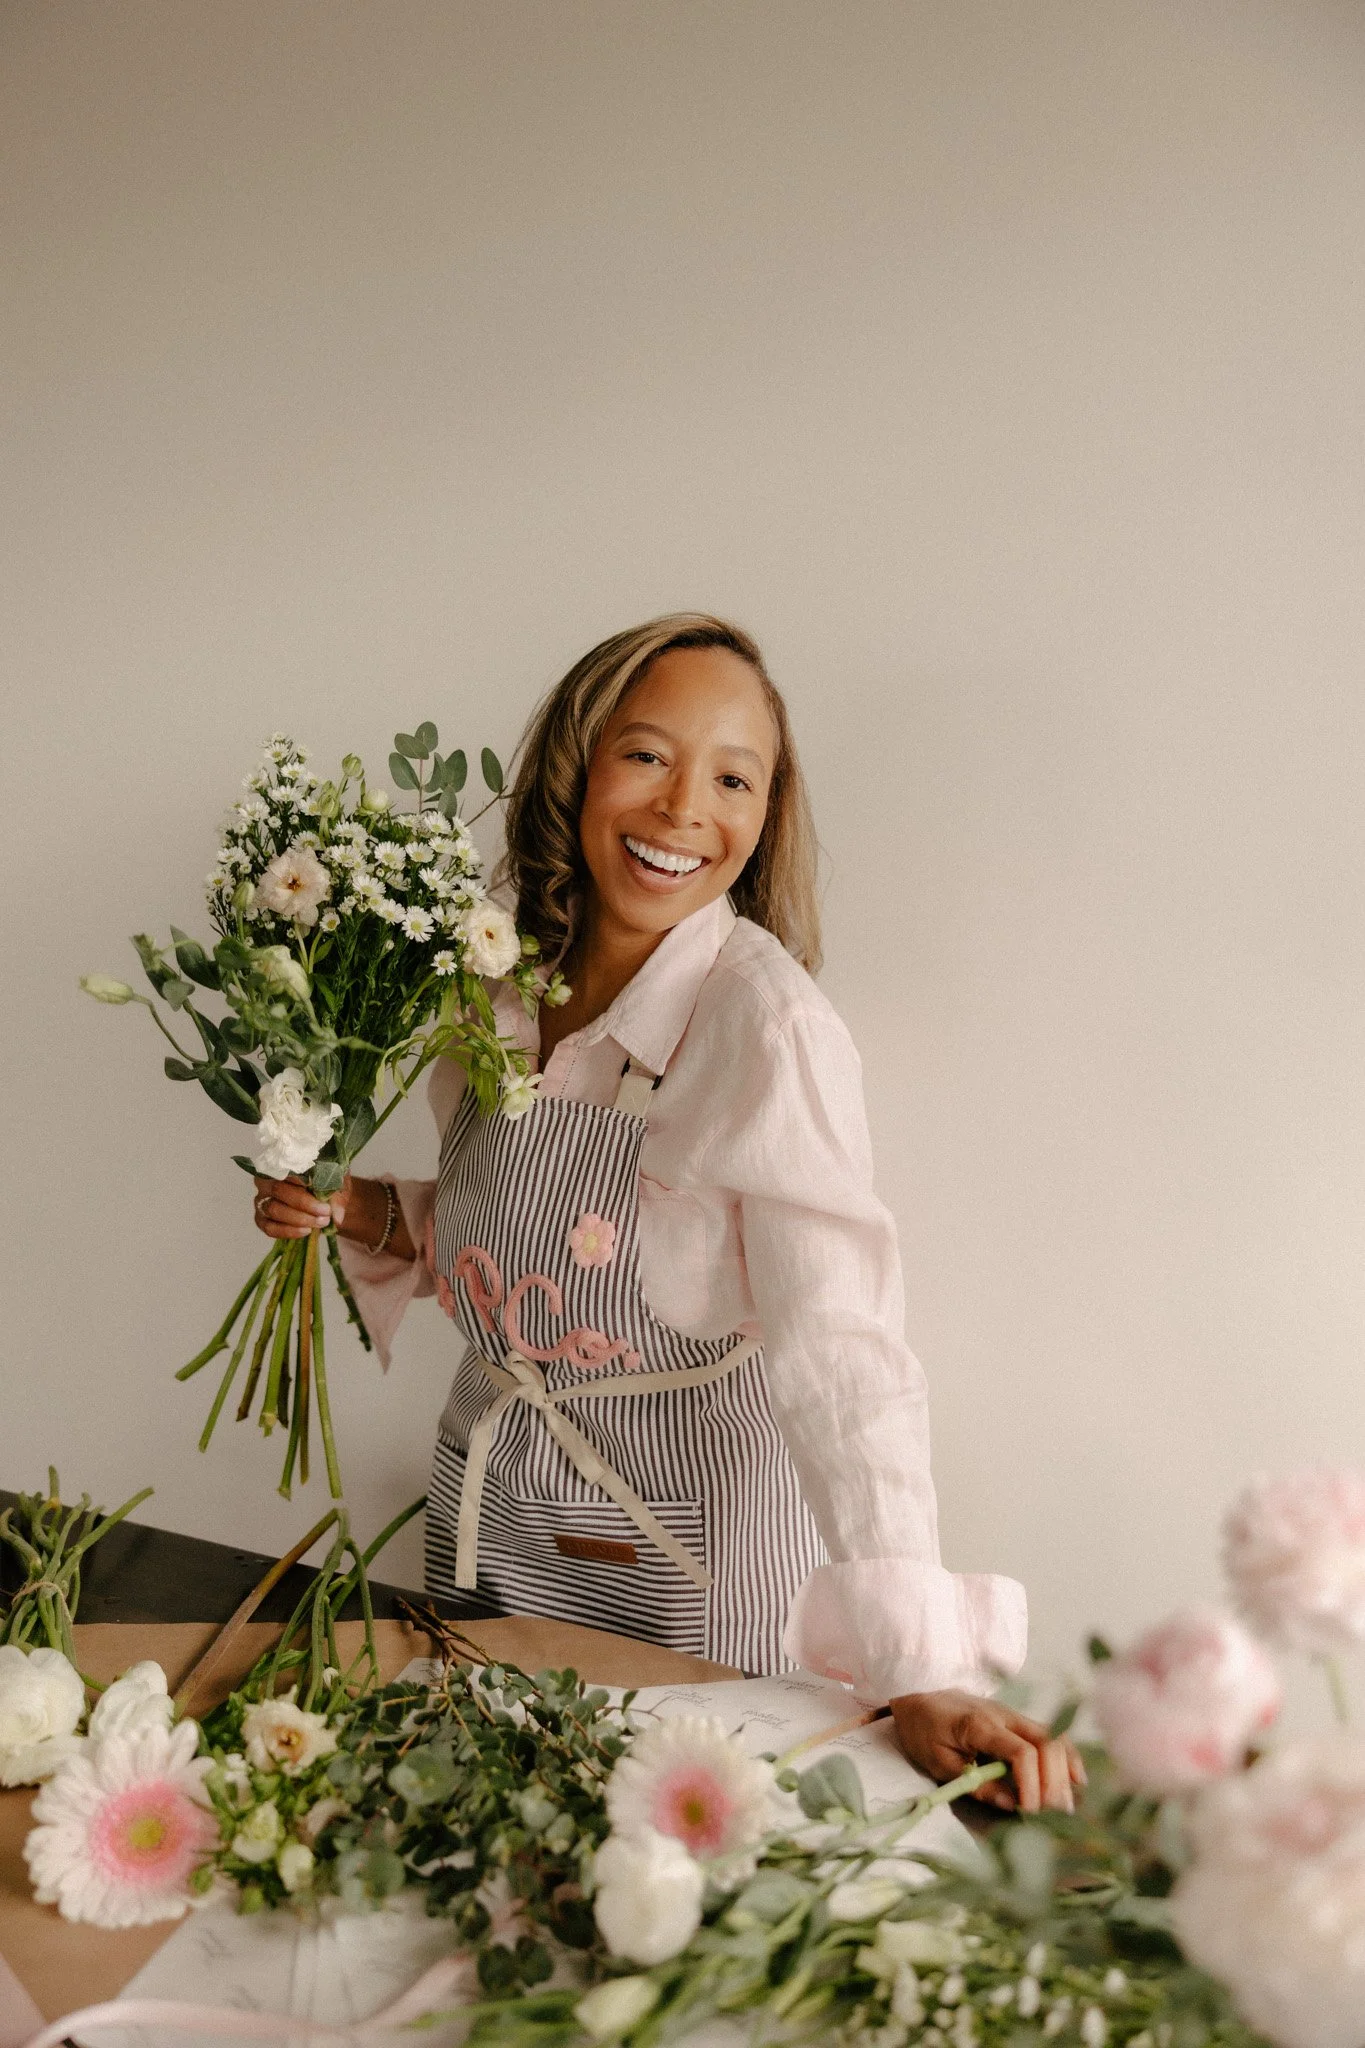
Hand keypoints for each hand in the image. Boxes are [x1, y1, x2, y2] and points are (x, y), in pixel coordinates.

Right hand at [252, 1173, 348, 1238]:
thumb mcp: (336, 1183)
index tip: (321, 1195)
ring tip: (321, 1223)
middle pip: (278, 1190)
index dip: (302, 1181)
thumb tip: (337, 1217)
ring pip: (274, 1209)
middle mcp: (266, 1180)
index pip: (286, 1169)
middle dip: (304, 1204)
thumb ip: (337, 1195)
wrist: (321, 1197)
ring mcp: (261, 1200)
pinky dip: (288, 1231)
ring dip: (299, 1219)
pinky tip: (306, 1231)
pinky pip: (270, 1227)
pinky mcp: (261, 1218)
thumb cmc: (326, 1183)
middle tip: (325, 1213)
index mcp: (282, 1163)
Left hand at [890, 1689, 1084, 1813]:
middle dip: (1054, 1780)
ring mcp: (1014, 1715)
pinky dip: (1067, 1756)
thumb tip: (1013, 1805)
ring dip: (1065, 1770)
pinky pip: (1051, 1735)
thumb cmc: (924, 1733)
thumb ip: (976, 1783)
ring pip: (1054, 1736)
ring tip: (1066, 1804)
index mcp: (980, 1724)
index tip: (1031, 1811)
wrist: (919, 1702)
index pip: (1021, 1751)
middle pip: (1046, 1742)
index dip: (1032, 1784)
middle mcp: (1004, 1715)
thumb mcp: (939, 1763)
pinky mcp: (1019, 1721)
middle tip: (1054, 1814)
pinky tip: (1076, 1780)